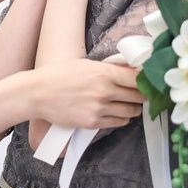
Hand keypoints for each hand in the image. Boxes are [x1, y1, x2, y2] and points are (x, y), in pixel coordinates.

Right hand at [30, 59, 145, 128]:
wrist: (37, 93)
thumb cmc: (58, 75)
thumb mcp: (84, 64)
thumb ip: (107, 69)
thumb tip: (129, 72)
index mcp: (104, 73)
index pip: (137, 79)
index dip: (147, 81)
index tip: (149, 82)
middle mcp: (105, 91)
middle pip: (138, 96)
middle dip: (142, 96)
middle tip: (142, 95)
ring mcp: (100, 108)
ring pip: (131, 111)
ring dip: (133, 108)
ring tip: (129, 104)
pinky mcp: (93, 122)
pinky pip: (118, 122)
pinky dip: (122, 118)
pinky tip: (116, 113)